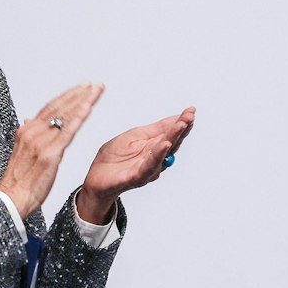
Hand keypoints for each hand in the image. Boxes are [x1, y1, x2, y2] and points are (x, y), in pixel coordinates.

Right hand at [0, 83, 103, 219]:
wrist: (11, 199)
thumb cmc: (19, 180)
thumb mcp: (23, 152)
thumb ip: (30, 136)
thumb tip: (30, 121)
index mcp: (27, 131)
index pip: (50, 108)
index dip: (67, 96)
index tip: (81, 88)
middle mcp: (33, 132)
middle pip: (59, 106)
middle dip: (78, 93)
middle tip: (94, 84)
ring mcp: (41, 142)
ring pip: (65, 115)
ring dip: (83, 100)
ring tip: (97, 90)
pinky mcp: (50, 154)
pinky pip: (68, 131)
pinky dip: (79, 117)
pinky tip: (89, 107)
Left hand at [76, 106, 196, 223]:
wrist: (96, 177)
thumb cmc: (113, 157)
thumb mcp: (135, 135)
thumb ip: (156, 129)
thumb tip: (176, 118)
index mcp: (154, 145)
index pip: (172, 132)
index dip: (182, 121)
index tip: (192, 110)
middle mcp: (155, 157)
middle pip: (172, 141)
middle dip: (181, 128)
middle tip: (190, 116)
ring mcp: (147, 168)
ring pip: (164, 153)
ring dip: (174, 138)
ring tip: (181, 125)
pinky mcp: (136, 177)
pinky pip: (149, 166)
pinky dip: (158, 155)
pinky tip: (165, 145)